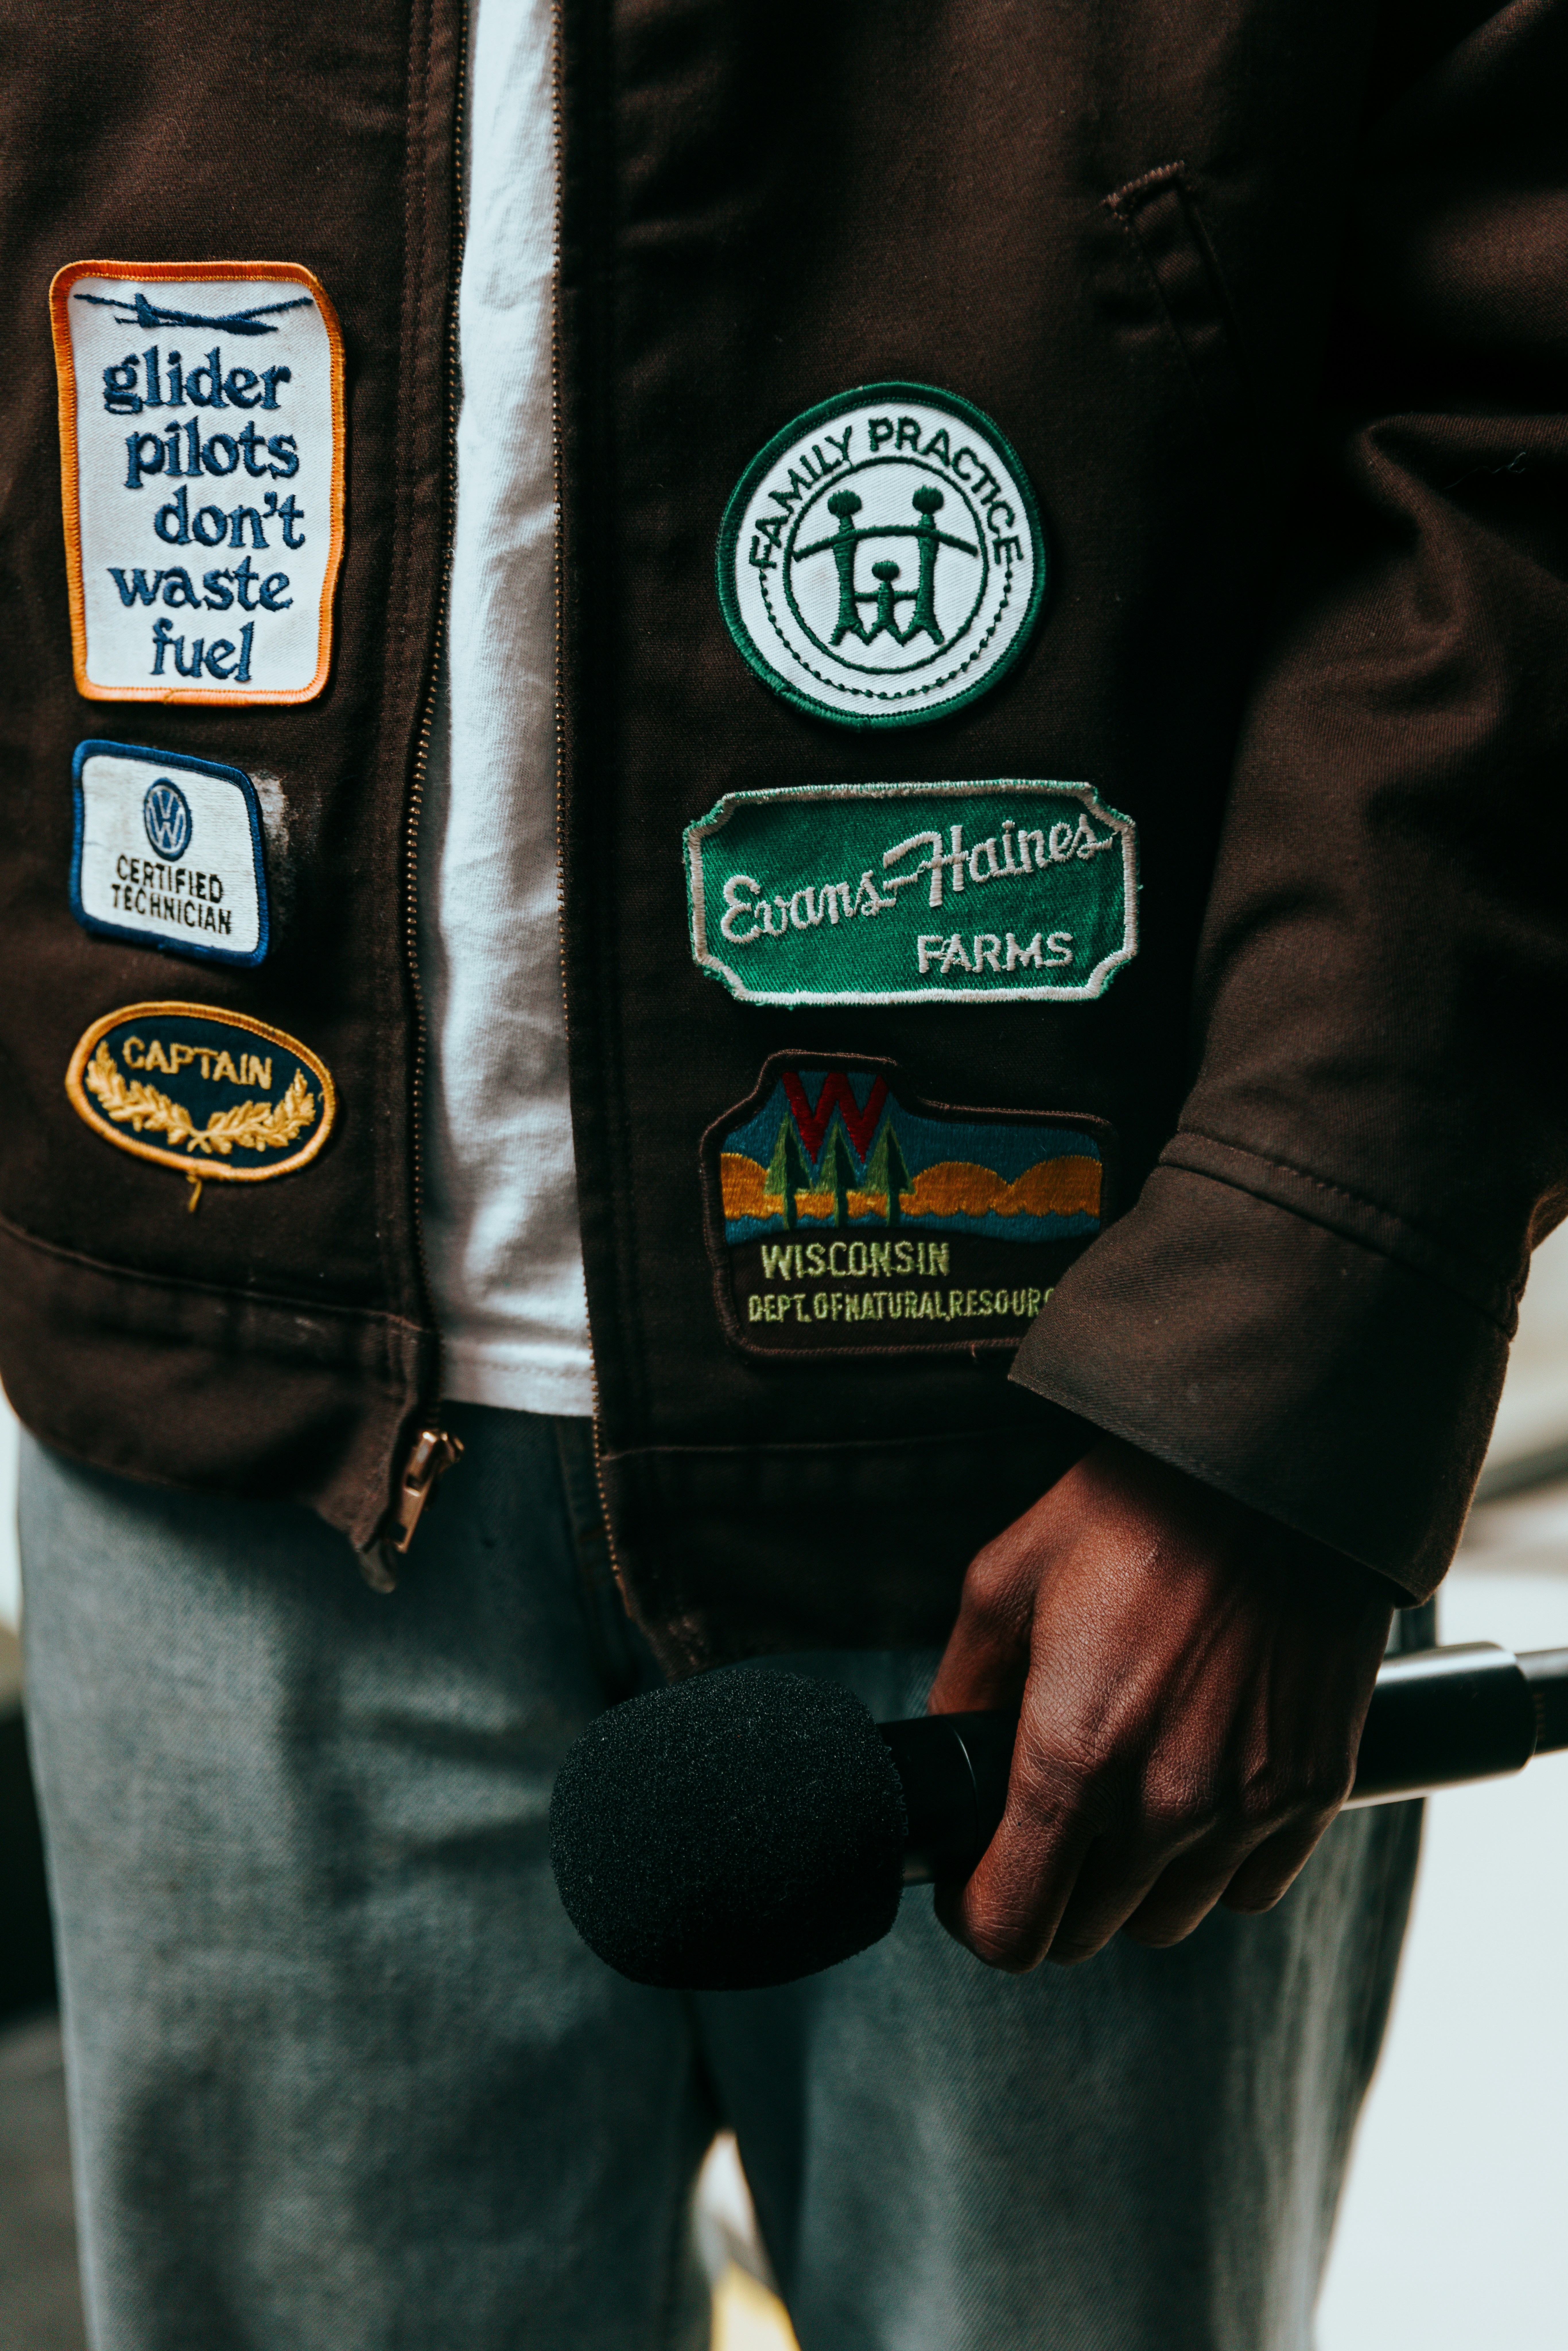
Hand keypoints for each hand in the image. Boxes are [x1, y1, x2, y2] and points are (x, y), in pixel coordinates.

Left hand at [927, 1435, 1397, 1969]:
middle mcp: (1163, 1801)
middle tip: (1046, 1829)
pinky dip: (1213, 1864)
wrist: (1271, 1478)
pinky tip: (1194, 1795)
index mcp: (1073, 1755)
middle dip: (1051, 1894)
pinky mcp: (1312, 1791)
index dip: (978, 1918)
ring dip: (1133, 1883)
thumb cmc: (1133, 1514)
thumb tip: (949, 1746)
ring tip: (1123, 1805)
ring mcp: (1246, 1804)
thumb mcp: (1005, 1578)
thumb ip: (962, 1683)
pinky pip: (1248, 1887)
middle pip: (1087, 1932)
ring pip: (1168, 1919)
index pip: (1014, 1927)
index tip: (973, 1880)